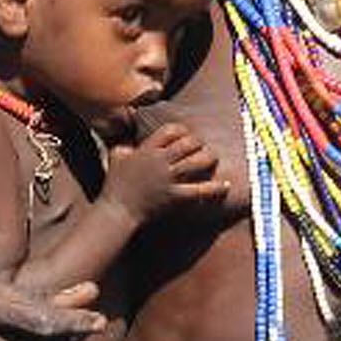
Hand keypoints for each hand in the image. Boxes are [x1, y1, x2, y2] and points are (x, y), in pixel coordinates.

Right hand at [101, 121, 231, 224]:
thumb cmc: (115, 185)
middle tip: (202, 148)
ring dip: (209, 158)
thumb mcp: (116, 156)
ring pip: (196, 162)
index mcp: (147, 149)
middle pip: (188, 143)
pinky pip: (200, 190)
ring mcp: (168, 179)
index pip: (171, 130)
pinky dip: (215, 188)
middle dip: (199, 143)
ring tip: (213, 159)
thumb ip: (125, 143)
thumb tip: (130, 135)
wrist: (117, 210)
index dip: (183, 130)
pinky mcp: (174, 197)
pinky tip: (225, 185)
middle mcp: (159, 161)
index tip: (186, 136)